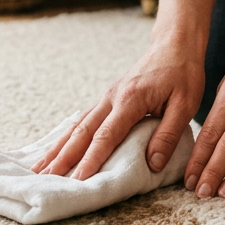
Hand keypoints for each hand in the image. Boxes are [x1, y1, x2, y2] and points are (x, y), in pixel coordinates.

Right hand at [32, 40, 203, 179]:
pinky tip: (55, 149)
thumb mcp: (186, 104)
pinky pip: (81, 120)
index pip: (107, 135)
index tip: (79, 179)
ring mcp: (106, 97)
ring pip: (76, 125)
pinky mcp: (106, 99)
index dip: (92, 158)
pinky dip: (66, 136)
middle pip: (82, 131)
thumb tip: (152, 164)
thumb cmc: (183, 75)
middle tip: (46, 177)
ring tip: (39, 168)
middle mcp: (111, 98)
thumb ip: (168, 134)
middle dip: (63, 156)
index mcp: (131, 100)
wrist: (174, 46)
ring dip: (58, 147)